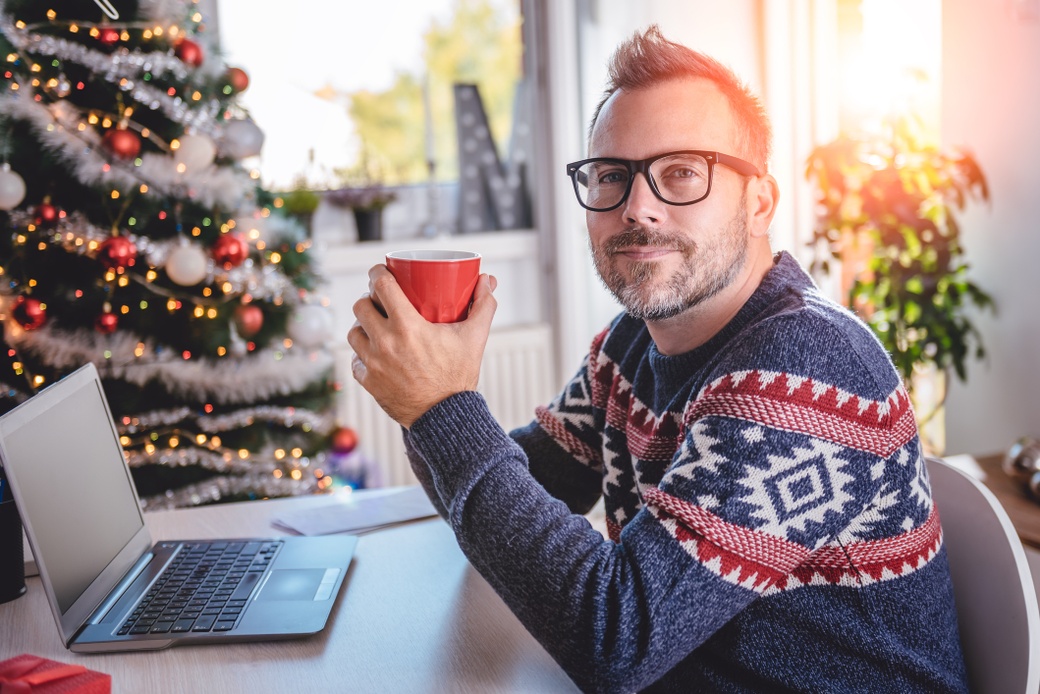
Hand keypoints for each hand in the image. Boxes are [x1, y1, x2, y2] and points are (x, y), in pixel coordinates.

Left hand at [348, 264, 497, 428]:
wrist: (446, 418)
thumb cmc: (459, 377)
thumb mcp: (475, 338)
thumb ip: (483, 305)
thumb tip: (488, 280)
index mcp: (407, 327)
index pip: (381, 286)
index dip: (377, 273)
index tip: (380, 272)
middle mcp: (385, 343)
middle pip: (361, 306)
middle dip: (369, 299)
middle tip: (381, 302)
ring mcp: (373, 364)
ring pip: (353, 332)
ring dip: (362, 326)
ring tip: (376, 327)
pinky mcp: (368, 382)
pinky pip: (355, 361)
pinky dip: (362, 355)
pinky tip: (374, 354)